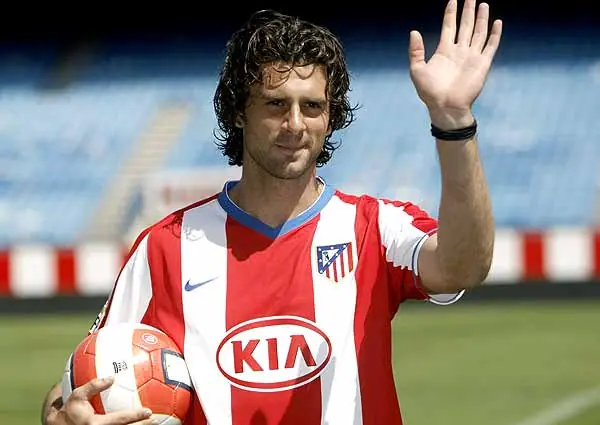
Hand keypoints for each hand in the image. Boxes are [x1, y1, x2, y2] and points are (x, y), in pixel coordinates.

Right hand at [46, 376, 154, 424]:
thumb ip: (93, 386)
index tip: (148, 411)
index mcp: (95, 424)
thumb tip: (112, 377)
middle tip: (155, 420)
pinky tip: (138, 424)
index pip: (119, 420)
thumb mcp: (77, 396)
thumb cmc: (67, 410)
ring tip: (152, 424)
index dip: (135, 416)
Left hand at [408, 0, 502, 128]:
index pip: (449, 27)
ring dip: (481, 18)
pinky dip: (494, 34)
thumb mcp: (416, 70)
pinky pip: (490, 46)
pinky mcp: (482, 63)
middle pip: (465, 26)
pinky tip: (497, 22)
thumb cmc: (430, 92)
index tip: (453, 0)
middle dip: (467, 11)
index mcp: (444, 51)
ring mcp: (471, 56)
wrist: (446, 106)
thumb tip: (413, 32)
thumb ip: (415, 51)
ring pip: (478, 32)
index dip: (451, 13)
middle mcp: (459, 51)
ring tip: (482, 4)